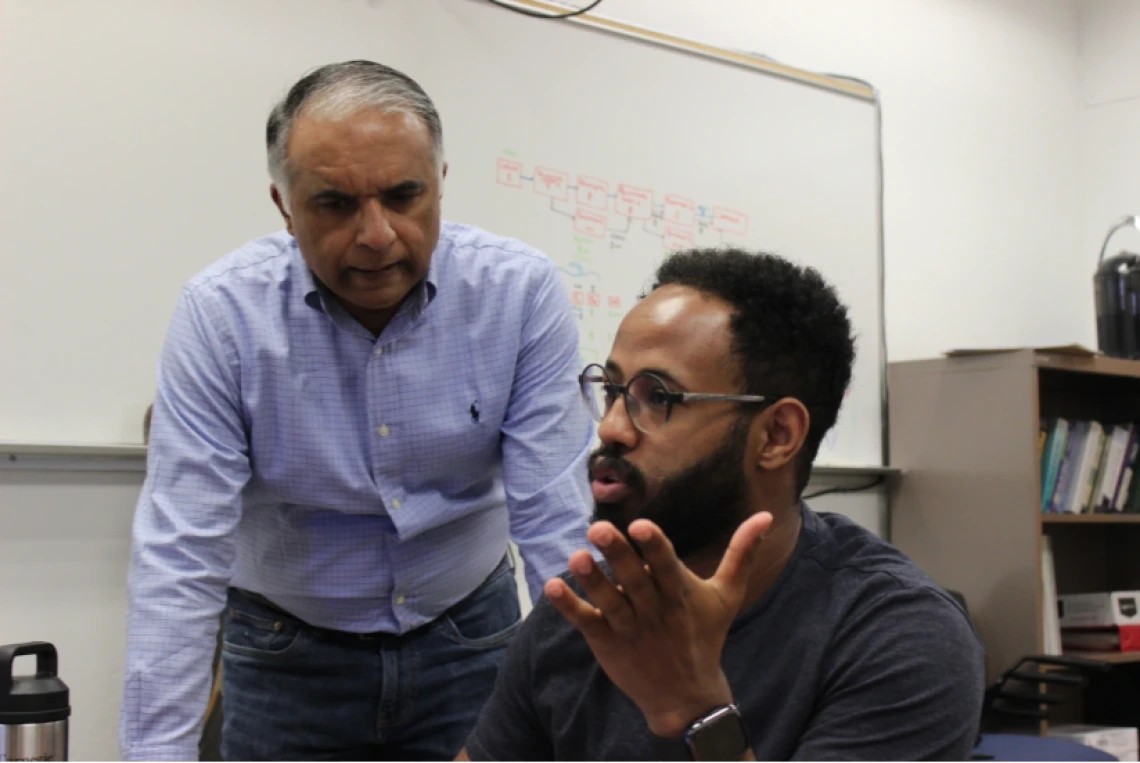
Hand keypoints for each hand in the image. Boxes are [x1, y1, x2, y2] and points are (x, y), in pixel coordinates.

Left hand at [545, 513, 771, 738]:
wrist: (686, 696)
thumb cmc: (705, 636)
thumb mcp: (727, 595)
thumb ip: (741, 553)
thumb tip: (767, 514)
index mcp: (681, 595)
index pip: (667, 567)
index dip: (654, 547)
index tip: (641, 526)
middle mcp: (654, 611)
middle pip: (634, 580)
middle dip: (617, 555)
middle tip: (598, 528)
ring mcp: (629, 628)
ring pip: (608, 602)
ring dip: (592, 580)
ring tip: (576, 557)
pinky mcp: (607, 643)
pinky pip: (586, 623)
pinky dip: (569, 607)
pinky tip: (551, 586)